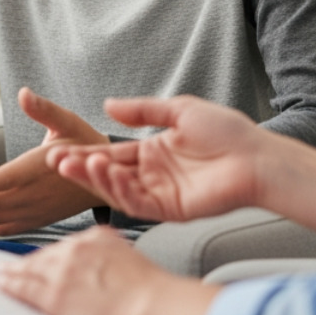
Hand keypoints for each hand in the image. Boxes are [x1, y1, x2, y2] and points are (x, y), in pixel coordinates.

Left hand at [0, 88, 102, 235]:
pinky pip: (5, 227)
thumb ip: (43, 109)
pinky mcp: (36, 219)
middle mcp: (35, 194)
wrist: (108, 177)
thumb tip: (24, 93)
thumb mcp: (68, 121)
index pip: (6, 179)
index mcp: (39, 168)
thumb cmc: (85, 144)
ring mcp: (35, 210)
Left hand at [0, 226, 214, 314]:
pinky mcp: (53, 296)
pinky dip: (9, 284)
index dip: (51, 256)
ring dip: (12, 271)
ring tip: (0, 274)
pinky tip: (1, 283)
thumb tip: (104, 270)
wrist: (155, 307)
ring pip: (28, 269)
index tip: (44, 260)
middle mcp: (75, 249)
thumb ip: (111, 258)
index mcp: (96, 238)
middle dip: (29, 263)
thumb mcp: (131, 259)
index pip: (65, 247)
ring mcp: (61, 272)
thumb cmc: (153, 293)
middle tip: (13, 266)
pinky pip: (23, 287)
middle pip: (44, 256)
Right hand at [47, 95, 264, 223]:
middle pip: (109, 174)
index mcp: (153, 153)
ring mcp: (161, 194)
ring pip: (119, 191)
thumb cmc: (227, 132)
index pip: (112, 154)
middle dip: (82, 169)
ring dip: (97, 179)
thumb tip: (108, 105)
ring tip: (81, 164)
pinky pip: (139, 205)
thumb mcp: (179, 110)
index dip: (87, 153)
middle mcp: (153, 175)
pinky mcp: (172, 209)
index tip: (61, 149)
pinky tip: (109, 176)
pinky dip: (121, 192)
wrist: (257, 157)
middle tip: (58, 161)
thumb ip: (142, 110)